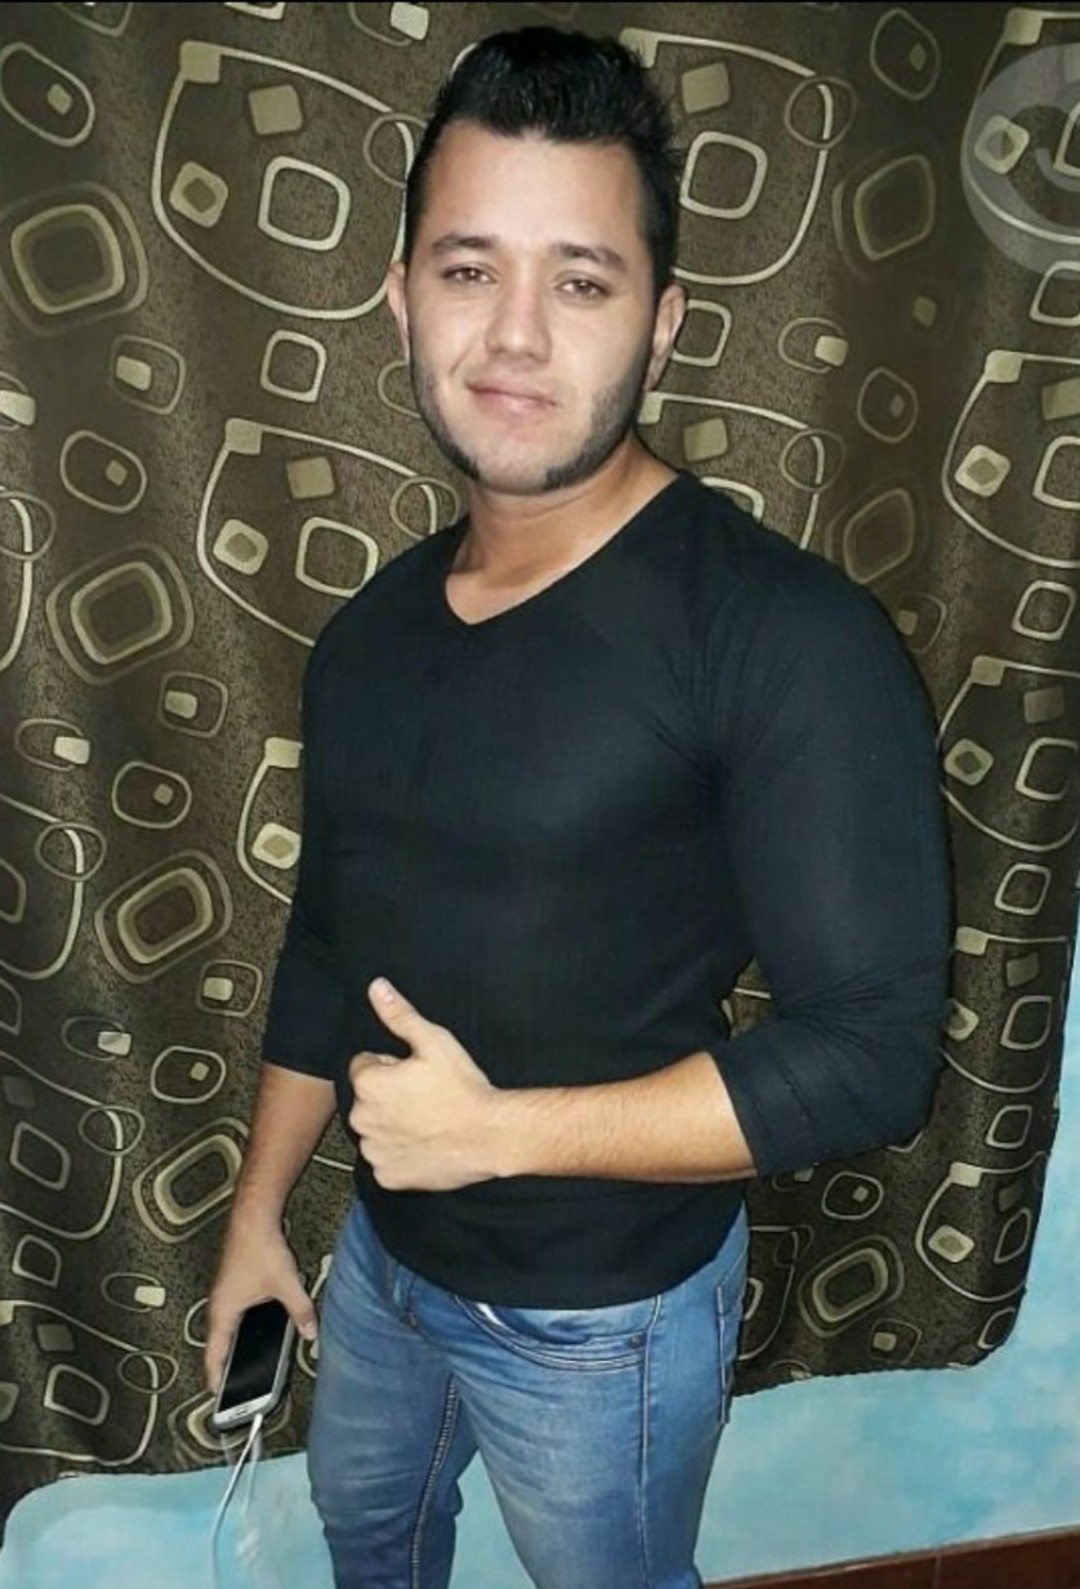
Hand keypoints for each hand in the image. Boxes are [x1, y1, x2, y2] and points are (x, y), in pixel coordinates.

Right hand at [204, 1222, 315, 1393]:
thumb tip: (312, 1333)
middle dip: (224, 1365)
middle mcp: (219, 1304)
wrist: (252, 1216)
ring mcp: (224, 1292)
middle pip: (217, 1343)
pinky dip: (240, 1326)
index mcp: (223, 1312)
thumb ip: (300, 1311)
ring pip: (226, 1327)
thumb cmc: (260, 1249)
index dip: (214, 1378)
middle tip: (231, 1386)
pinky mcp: (233, 1282)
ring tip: (243, 1362)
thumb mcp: (286, 1284)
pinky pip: (233, 1313)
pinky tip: (257, 1328)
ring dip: (231, 1344)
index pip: (213, 1355)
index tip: (216, 1398)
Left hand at [349, 978, 500, 1191]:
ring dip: (392, 1126)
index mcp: (369, 1083)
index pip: (365, 1065)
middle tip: (424, 1097)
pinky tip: (425, 1145)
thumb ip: (400, 1015)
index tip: (416, 1074)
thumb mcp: (434, 1041)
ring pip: (376, 1130)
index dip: (392, 1066)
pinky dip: (400, 1155)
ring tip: (427, 1122)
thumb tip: (376, 987)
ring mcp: (374, 1151)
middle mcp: (362, 1119)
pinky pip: (386, 1161)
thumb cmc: (463, 1088)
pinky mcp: (388, 1176)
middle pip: (368, 1099)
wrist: (490, 1136)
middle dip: (388, 1096)